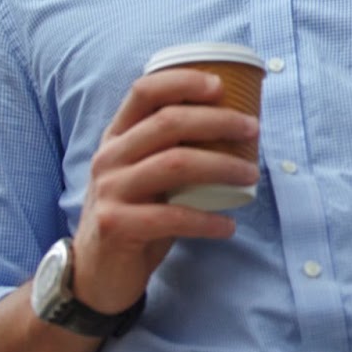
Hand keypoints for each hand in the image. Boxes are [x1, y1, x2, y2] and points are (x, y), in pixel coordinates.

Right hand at [74, 69, 259, 312]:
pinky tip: (229, 226)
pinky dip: (206, 220)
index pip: (145, 92)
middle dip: (218, 121)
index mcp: (118, 136)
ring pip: (175, 164)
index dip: (183, 82)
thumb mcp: (147, 172)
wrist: (97, 270)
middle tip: (253, 130)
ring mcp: (109, 190)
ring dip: (222, 166)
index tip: (222, 85)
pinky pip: (171, 217)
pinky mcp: (115, 225)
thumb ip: (174, 147)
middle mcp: (110, 157)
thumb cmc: (137, 212)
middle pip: (168, 122)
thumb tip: (238, 126)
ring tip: (251, 175)